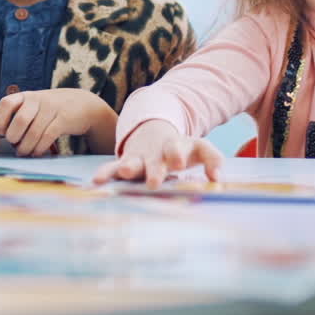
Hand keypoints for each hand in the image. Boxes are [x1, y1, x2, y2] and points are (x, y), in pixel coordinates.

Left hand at [0, 88, 114, 155]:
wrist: (83, 104)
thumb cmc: (52, 109)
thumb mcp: (35, 104)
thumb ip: (19, 114)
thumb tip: (1, 135)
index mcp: (26, 96)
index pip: (6, 104)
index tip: (1, 132)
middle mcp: (38, 100)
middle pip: (19, 121)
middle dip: (14, 137)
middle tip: (14, 145)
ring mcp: (51, 109)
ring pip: (34, 132)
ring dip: (26, 147)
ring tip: (23, 153)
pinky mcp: (64, 120)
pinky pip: (47, 137)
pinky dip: (39, 148)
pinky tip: (36, 153)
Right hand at [91, 119, 222, 187]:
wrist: (152, 133)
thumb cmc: (181, 148)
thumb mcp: (199, 149)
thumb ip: (213, 159)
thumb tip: (218, 178)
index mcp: (174, 146)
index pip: (176, 147)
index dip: (176, 153)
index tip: (177, 163)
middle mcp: (154, 151)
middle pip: (154, 159)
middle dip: (154, 169)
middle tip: (154, 182)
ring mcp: (138, 157)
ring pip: (132, 162)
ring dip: (128, 168)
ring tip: (126, 173)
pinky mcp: (124, 164)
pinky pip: (113, 168)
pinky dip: (106, 174)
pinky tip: (97, 181)